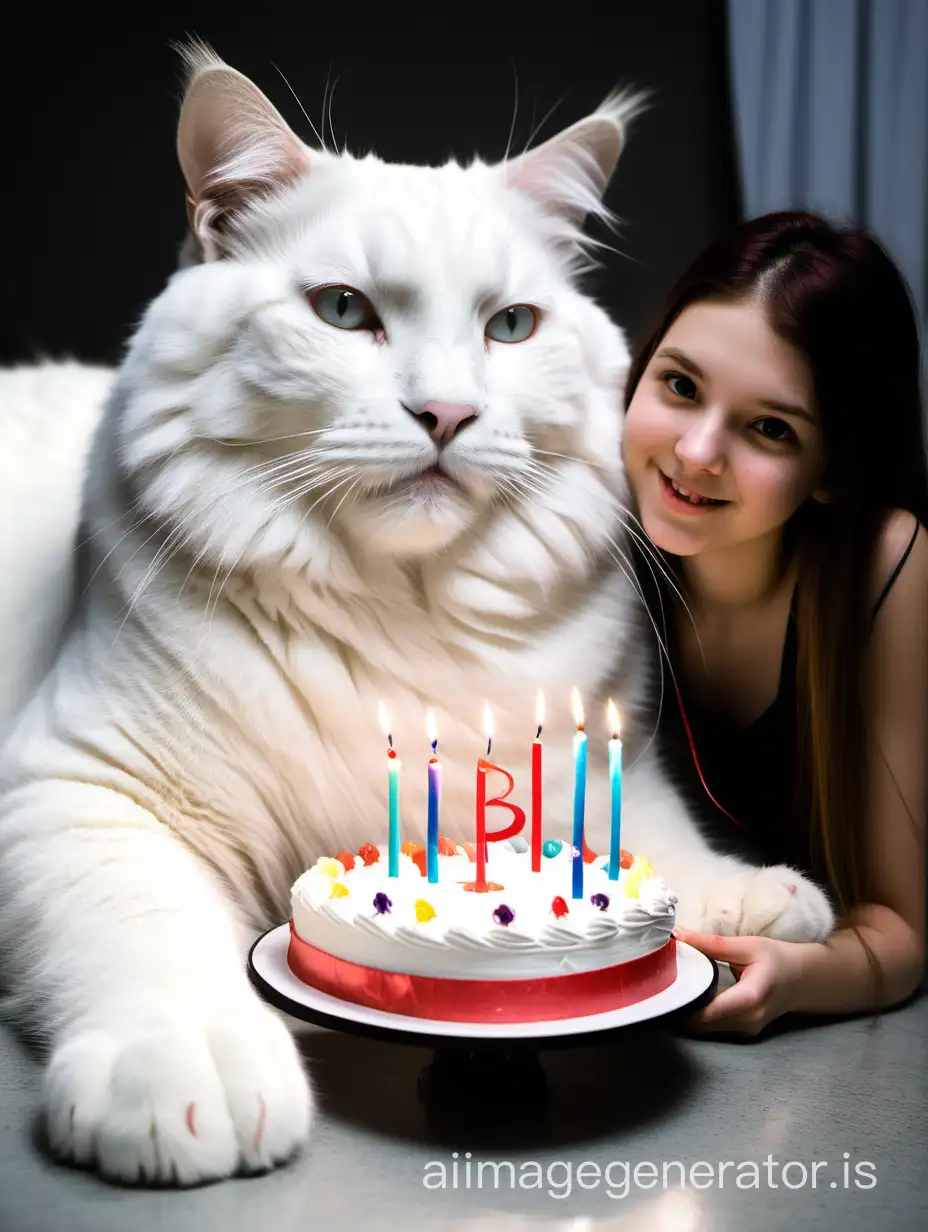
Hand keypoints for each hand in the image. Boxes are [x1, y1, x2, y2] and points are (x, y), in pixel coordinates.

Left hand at [673, 927, 804, 1035]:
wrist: (803, 979)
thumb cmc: (776, 959)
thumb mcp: (745, 945)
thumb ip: (709, 943)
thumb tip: (676, 935)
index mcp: (750, 998)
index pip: (707, 1012)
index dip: (681, 1005)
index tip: (660, 991)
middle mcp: (748, 1020)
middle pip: (702, 1023)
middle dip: (679, 1008)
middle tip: (657, 987)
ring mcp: (746, 1030)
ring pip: (705, 1029)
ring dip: (687, 1014)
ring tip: (668, 991)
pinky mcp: (743, 1032)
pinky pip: (714, 1027)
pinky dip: (699, 1016)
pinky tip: (687, 998)